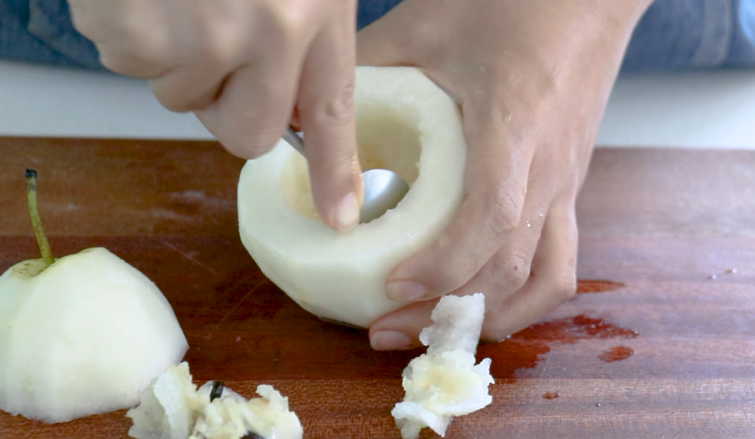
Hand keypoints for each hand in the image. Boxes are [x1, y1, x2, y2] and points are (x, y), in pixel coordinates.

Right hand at [67, 0, 363, 229]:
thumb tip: (290, 121)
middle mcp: (259, 33)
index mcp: (312, 12)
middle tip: (222, 40)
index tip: (338, 217)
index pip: (330, 113)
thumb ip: (304, 41)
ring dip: (175, 56)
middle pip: (241, 132)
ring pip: (176, 96)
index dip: (336, 171)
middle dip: (231, 103)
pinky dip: (131, 30)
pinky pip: (125, 60)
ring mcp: (190, 33)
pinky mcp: (127, 25)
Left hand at [360, 0, 654, 349]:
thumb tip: (300, 115)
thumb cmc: (510, 7)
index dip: (444, 263)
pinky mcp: (569, 192)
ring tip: (429, 332)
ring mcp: (567, 185)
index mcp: (514, 124)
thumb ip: (362, 69)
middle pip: (514, 268)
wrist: (586, 1)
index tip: (392, 286)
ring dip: (487, 319)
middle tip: (385, 328)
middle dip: (448, 311)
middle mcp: (550, 167)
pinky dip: (519, 301)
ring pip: (546, 281)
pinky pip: (558, 265)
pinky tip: (477, 308)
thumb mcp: (424, 27)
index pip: (492, 215)